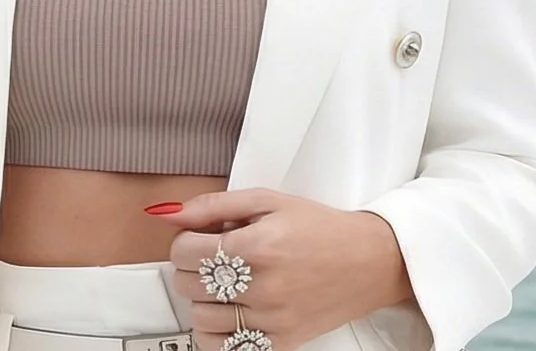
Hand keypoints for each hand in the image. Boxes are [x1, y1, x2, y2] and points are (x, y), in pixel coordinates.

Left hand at [149, 188, 411, 350]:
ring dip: (203, 298)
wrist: (367, 261)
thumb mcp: (268, 200)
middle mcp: (263, 287)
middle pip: (188, 284)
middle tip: (213, 256)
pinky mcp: (279, 344)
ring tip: (224, 282)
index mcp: (257, 246)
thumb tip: (168, 214)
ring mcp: (271, 321)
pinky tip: (229, 312)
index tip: (199, 237)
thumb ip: (214, 205)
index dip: (185, 240)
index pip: (184, 251)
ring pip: (200, 319)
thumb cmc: (319, 226)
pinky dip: (216, 332)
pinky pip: (224, 349)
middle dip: (192, 266)